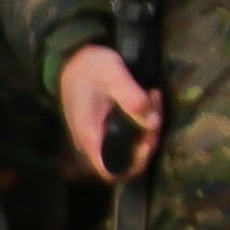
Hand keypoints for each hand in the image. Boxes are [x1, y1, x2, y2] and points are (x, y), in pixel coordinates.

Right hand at [59, 45, 160, 178]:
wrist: (72, 59)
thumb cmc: (90, 66)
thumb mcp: (113, 73)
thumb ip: (131, 97)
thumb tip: (152, 121)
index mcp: (91, 135)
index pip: (112, 170)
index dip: (135, 164)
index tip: (150, 142)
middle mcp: (92, 141)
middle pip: (127, 158)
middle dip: (148, 140)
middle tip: (157, 111)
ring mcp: (98, 135)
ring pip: (130, 145)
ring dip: (149, 127)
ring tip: (154, 98)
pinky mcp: (105, 127)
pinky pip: (127, 134)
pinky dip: (143, 121)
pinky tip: (150, 100)